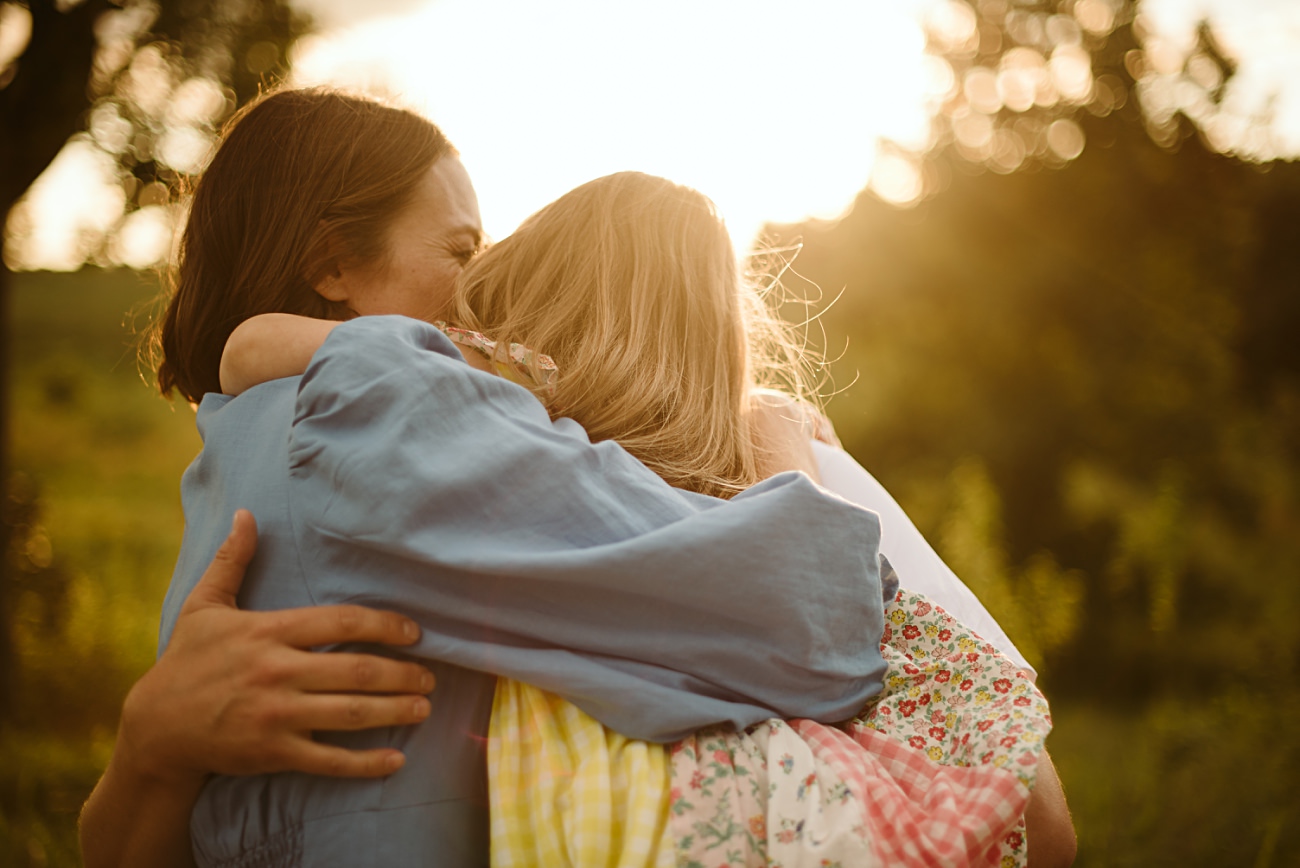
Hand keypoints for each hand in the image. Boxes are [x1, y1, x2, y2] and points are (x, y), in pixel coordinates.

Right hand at [117, 509, 434, 785]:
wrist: (155, 728)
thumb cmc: (186, 661)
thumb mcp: (204, 606)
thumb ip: (232, 560)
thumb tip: (247, 514)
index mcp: (267, 632)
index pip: (340, 622)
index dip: (384, 625)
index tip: (414, 632)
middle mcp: (276, 672)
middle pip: (356, 670)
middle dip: (402, 674)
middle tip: (431, 675)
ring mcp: (275, 715)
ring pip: (350, 714)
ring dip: (395, 711)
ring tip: (425, 709)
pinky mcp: (271, 753)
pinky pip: (328, 760)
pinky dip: (365, 764)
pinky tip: (396, 761)